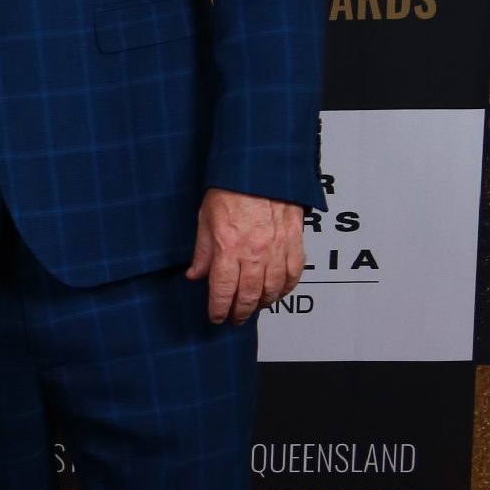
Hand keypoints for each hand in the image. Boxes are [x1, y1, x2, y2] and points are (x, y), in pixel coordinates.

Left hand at [186, 188, 303, 324]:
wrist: (260, 171)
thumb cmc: (231, 189)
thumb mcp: (205, 219)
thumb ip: (202, 252)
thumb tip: (195, 275)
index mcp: (229, 247)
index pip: (222, 290)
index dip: (218, 309)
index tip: (216, 317)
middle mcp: (254, 252)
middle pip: (249, 296)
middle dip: (240, 312)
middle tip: (234, 318)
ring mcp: (277, 249)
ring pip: (272, 290)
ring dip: (262, 304)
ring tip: (253, 308)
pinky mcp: (294, 243)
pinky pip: (293, 275)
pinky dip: (285, 288)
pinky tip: (277, 292)